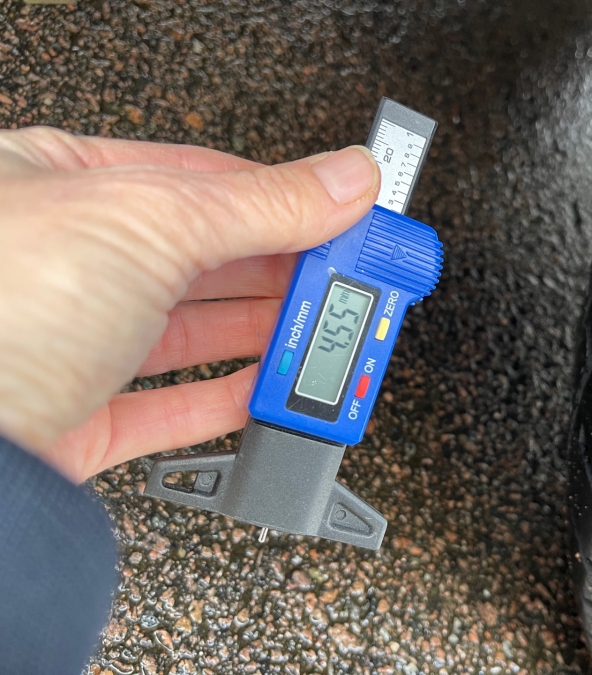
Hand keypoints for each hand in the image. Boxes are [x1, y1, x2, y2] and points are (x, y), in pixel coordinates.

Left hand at [0, 127, 379, 482]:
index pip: (209, 179)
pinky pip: (177, 404)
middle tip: (353, 277)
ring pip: (199, 332)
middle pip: (212, 258)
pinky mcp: (85, 418)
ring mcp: (77, 342)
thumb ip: (263, 203)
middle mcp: (72, 261)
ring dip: (271, 334)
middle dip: (290, 269)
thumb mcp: (149, 220)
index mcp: (68, 183)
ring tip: (327, 331)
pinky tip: (270, 384)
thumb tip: (344, 181)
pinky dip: (234, 397)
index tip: (349, 214)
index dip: (291, 194)